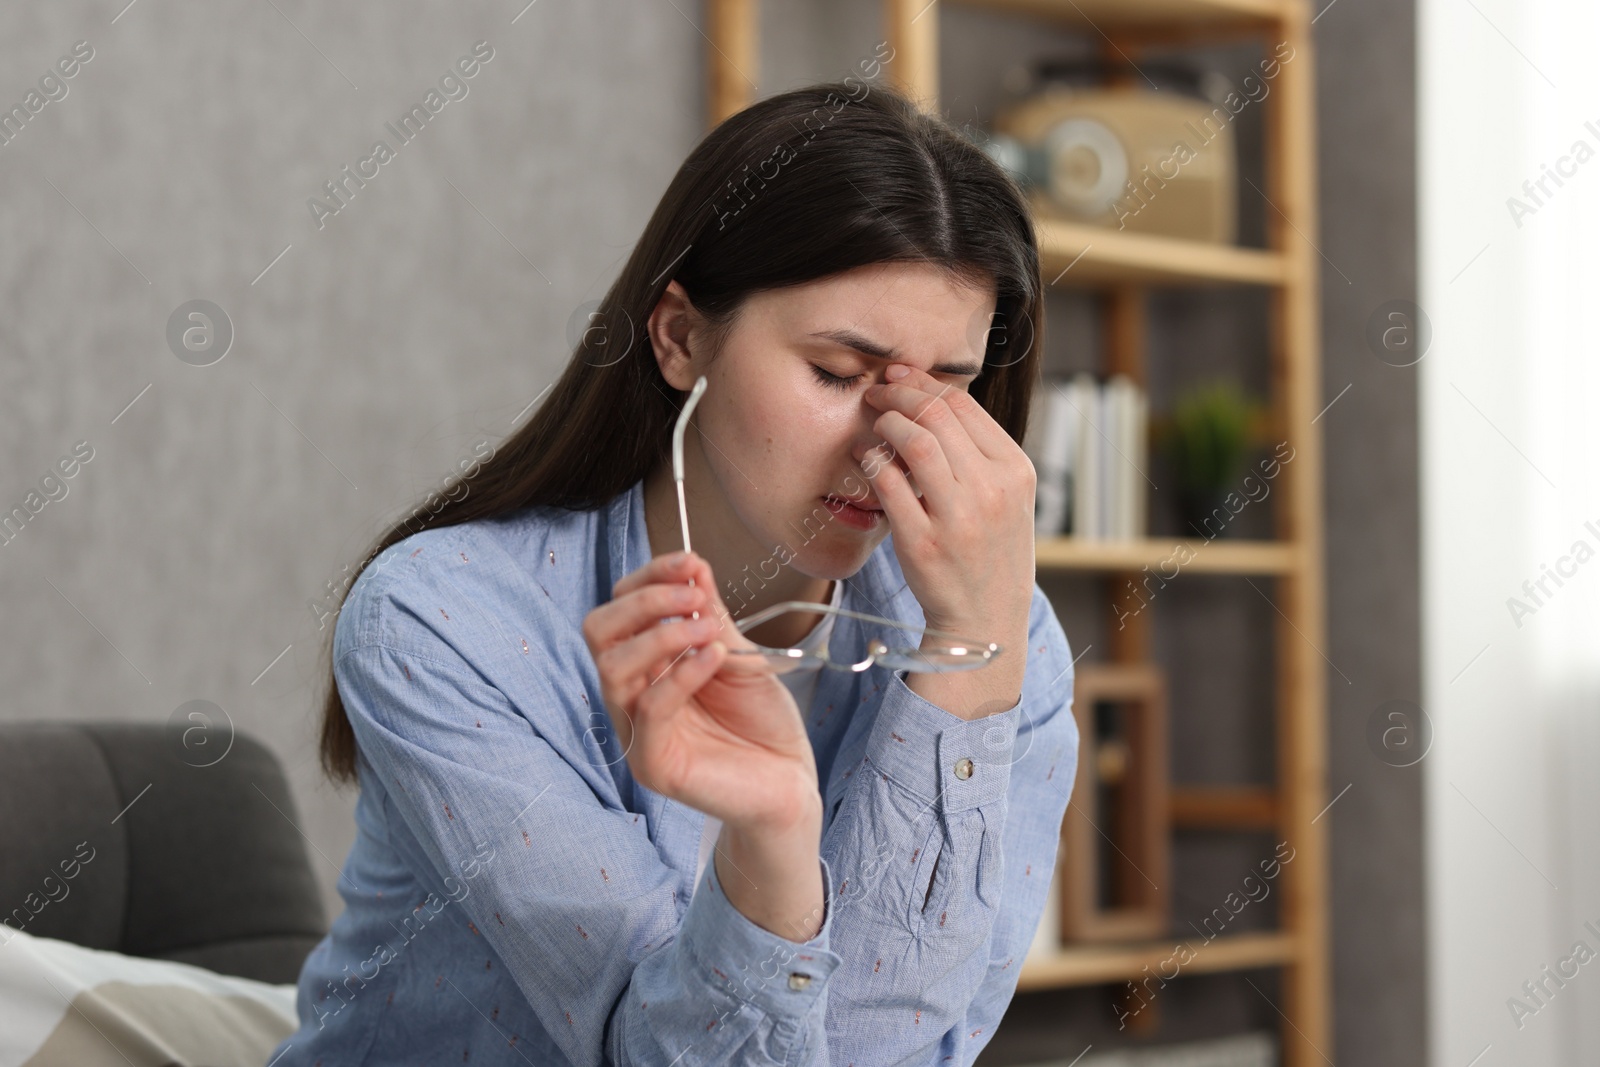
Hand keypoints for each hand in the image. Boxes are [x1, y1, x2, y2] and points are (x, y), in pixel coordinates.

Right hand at [582, 551, 817, 833]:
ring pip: (613, 667)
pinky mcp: (651, 764)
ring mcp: (635, 731)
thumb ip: (710, 616)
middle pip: (599, 632)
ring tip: (709, 629)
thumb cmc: (762, 722)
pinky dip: (682, 674)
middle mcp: (630, 695)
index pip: (619, 610)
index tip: (689, 563)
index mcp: (644, 666)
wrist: (790, 782)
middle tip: (694, 597)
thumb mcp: (737, 654)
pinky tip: (716, 657)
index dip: (649, 579)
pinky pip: (649, 708)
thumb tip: (692, 568)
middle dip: (645, 602)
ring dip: (662, 635)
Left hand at [861, 362, 1035, 643]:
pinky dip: (873, 461)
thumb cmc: (990, 553)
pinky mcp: (923, 543)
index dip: (924, 383)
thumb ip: (978, 453)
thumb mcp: (1006, 498)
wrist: (985, 619)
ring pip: (916, 441)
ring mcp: (959, 518)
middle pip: (938, 416)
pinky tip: (866, 457)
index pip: (965, 406)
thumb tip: (929, 400)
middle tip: (876, 392)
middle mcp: (992, 490)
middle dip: (899, 394)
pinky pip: (890, 484)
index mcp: (1015, 471)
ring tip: (874, 422)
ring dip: (887, 422)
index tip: (899, 377)